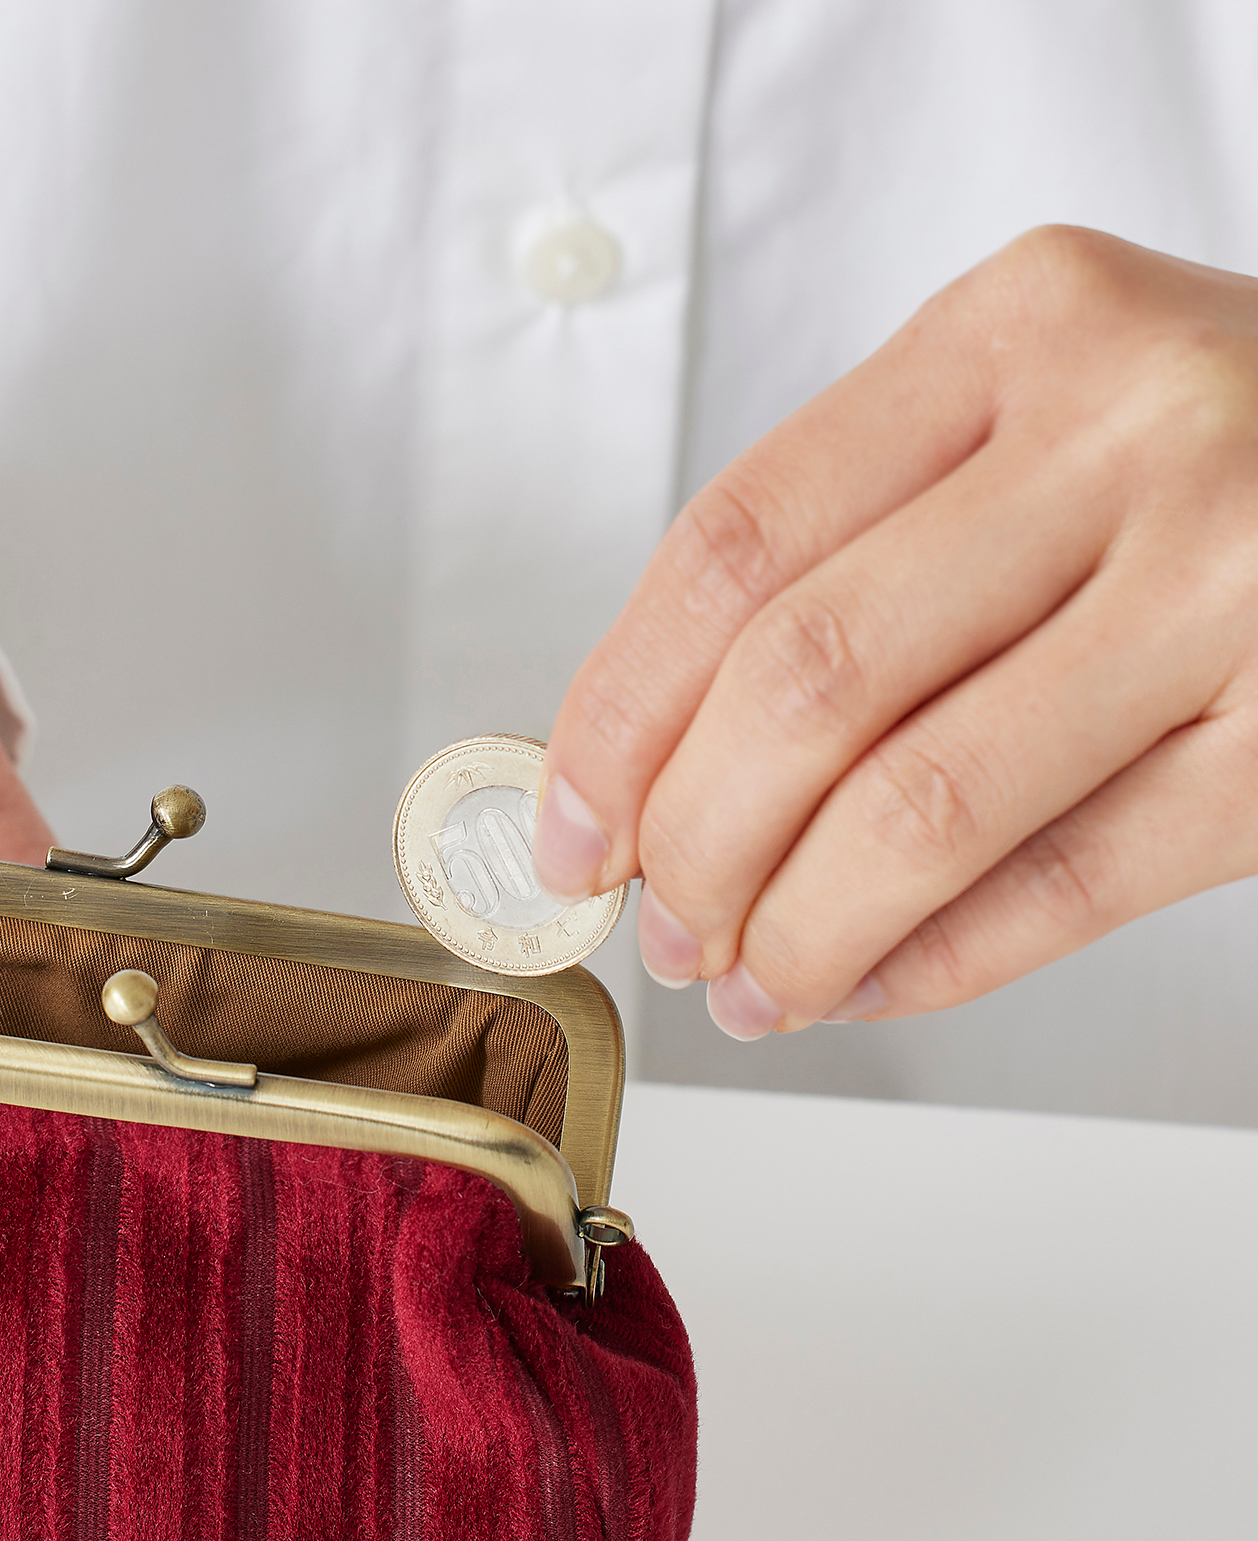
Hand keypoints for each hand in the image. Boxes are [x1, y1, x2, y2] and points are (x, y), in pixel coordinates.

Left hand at [533, 226, 1257, 1038]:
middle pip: (805, 681)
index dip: (619, 714)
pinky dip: (933, 962)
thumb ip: (861, 547)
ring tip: (749, 981)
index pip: (735, 544)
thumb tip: (657, 769)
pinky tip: (868, 983)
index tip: (573, 825)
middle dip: (694, 843)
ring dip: (797, 929)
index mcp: (1021, 331)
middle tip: (665, 923)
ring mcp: (1230, 584)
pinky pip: (1066, 884)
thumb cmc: (1222, 449)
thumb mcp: (1039, 415)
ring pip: (921, 805)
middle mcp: (1129, 434)